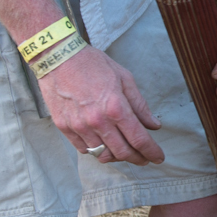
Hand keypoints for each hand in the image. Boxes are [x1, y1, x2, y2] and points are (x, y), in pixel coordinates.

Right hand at [39, 45, 164, 164]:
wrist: (58, 58)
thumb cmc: (93, 64)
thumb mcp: (124, 78)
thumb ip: (140, 105)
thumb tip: (154, 125)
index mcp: (116, 108)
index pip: (138, 139)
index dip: (151, 151)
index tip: (158, 157)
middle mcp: (97, 122)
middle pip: (122, 152)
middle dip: (137, 158)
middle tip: (145, 158)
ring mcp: (79, 127)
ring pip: (102, 155)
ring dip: (117, 157)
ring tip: (125, 151)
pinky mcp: (64, 128)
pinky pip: (84, 149)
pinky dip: (97, 151)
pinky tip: (104, 145)